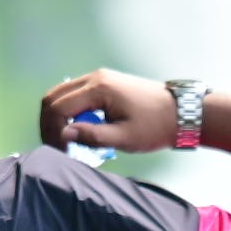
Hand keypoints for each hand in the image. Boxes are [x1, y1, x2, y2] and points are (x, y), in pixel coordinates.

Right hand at [38, 69, 179, 152]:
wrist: (181, 112)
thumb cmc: (156, 127)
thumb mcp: (124, 138)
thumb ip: (92, 136)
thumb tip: (64, 135)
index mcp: (99, 88)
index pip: (58, 107)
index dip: (52, 132)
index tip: (61, 152)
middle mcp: (94, 77)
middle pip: (53, 97)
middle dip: (49, 124)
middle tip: (57, 148)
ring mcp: (98, 78)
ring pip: (62, 95)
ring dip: (57, 118)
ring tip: (65, 142)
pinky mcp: (103, 83)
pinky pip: (75, 95)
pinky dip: (69, 112)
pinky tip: (77, 131)